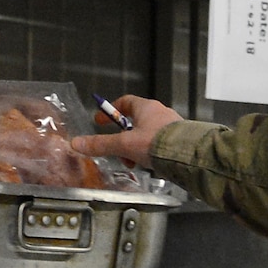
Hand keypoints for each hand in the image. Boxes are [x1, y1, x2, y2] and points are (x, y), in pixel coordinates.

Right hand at [69, 95, 183, 166]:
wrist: (187, 155)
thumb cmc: (159, 143)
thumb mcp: (124, 145)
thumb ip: (101, 144)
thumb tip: (79, 143)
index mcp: (146, 107)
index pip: (125, 102)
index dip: (110, 111)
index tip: (100, 121)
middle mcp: (160, 113)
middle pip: (135, 121)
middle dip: (123, 138)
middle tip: (117, 149)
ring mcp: (171, 126)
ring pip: (146, 135)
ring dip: (135, 148)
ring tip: (133, 162)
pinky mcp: (178, 140)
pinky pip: (159, 144)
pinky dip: (149, 153)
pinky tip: (148, 164)